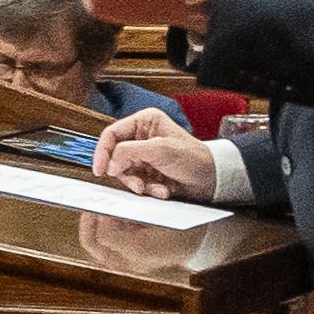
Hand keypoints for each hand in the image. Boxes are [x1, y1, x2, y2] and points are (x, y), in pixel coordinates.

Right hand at [89, 105, 232, 205]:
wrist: (213, 179)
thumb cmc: (193, 158)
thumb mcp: (159, 150)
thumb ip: (129, 152)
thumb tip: (109, 163)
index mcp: (144, 122)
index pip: (112, 134)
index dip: (102, 152)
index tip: (99, 170)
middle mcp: (141, 137)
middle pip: (115, 156)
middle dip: (125, 173)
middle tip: (136, 184)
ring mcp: (144, 155)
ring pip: (124, 172)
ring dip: (137, 184)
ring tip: (152, 189)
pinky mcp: (148, 171)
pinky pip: (136, 182)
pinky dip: (147, 189)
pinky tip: (162, 190)